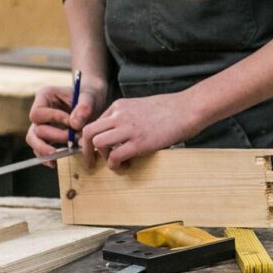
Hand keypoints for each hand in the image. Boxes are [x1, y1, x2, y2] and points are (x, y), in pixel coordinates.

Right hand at [26, 82, 108, 163]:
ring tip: (57, 155)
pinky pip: (40, 148)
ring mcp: (42, 123)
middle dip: (55, 136)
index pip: (38, 113)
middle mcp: (40, 110)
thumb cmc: (90, 94)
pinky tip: (55, 163)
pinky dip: (46, 156)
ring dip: (45, 149)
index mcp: (45, 95)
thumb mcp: (90, 97)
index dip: (53, 119)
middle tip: (73, 139)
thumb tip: (74, 124)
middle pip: (35, 128)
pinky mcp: (48, 135)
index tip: (72, 123)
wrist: (94, 100)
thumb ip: (83, 108)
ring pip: (33, 139)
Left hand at [81, 93, 199, 170]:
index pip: (95, 123)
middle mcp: (119, 115)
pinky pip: (115, 156)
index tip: (95, 151)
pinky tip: (125, 166)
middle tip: (91, 163)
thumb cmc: (169, 109)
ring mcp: (128, 128)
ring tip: (114, 163)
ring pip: (97, 143)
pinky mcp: (139, 142)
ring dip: (102, 157)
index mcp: (119, 106)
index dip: (92, 140)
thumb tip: (120, 134)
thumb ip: (127, 116)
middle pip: (88, 132)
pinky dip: (115, 165)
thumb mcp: (141, 106)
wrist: (187, 108)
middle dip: (85, 150)